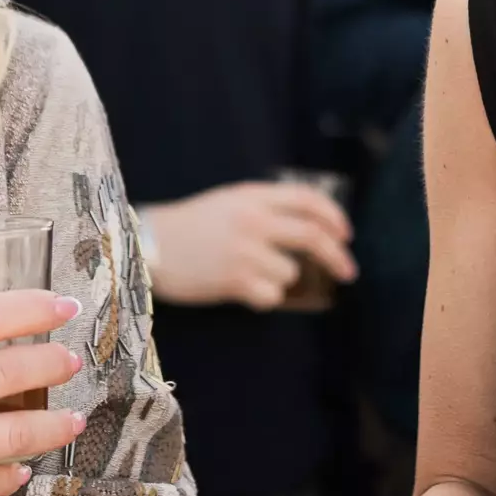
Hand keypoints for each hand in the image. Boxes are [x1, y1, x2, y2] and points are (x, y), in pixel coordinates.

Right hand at [144, 181, 356, 309]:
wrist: (146, 245)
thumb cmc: (188, 226)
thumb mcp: (228, 203)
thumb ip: (265, 208)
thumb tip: (310, 226)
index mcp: (253, 196)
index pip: (308, 200)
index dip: (334, 217)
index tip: (346, 234)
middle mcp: (254, 220)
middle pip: (313, 237)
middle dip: (337, 257)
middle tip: (348, 272)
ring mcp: (246, 250)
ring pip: (290, 273)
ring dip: (277, 280)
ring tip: (245, 274)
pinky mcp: (235, 280)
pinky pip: (270, 297)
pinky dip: (261, 298)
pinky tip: (238, 289)